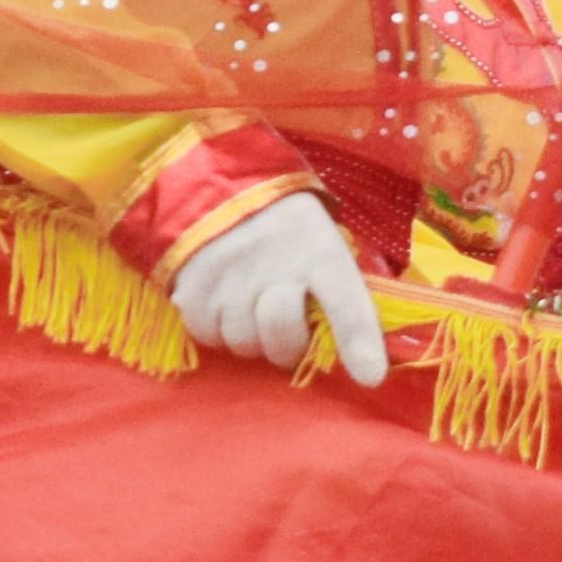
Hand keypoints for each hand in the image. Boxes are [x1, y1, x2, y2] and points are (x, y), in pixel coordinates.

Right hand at [168, 196, 385, 388]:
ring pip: (243, 344)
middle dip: (287, 345)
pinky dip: (216, 327)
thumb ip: (340, 292)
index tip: (370, 377)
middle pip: (282, 340)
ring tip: (250, 305)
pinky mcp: (191, 287)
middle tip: (285, 326)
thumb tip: (363, 354)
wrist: (220, 185)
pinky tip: (223, 302)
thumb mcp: (323, 241)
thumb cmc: (286, 225)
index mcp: (320, 252)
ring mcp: (229, 279)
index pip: (346, 303)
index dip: (359, 343)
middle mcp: (275, 266)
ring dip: (250, 335)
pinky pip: (207, 336)